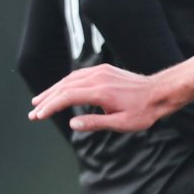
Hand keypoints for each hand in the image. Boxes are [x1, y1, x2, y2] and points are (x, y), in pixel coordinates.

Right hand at [29, 65, 167, 133]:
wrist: (160, 92)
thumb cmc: (144, 111)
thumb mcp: (122, 123)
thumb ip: (96, 123)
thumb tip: (72, 124)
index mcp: (100, 91)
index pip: (67, 97)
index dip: (50, 106)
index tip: (38, 116)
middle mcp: (98, 77)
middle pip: (64, 87)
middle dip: (46, 99)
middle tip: (32, 112)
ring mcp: (100, 71)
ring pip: (69, 79)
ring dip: (53, 90)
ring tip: (39, 102)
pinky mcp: (104, 70)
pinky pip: (79, 75)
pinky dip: (65, 84)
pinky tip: (59, 90)